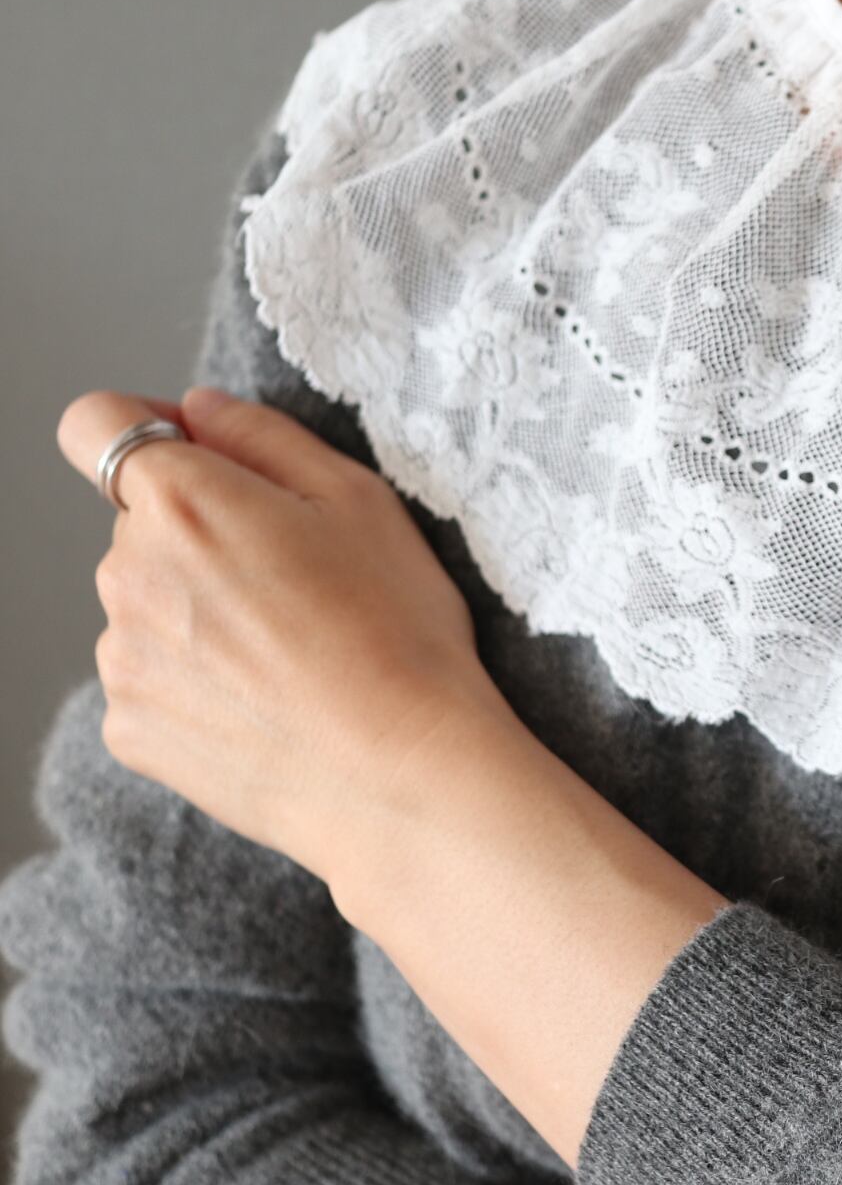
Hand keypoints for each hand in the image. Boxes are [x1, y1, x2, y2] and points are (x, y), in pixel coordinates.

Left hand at [55, 383, 514, 885]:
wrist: (401, 774)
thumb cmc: (397, 633)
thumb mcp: (361, 500)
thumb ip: (265, 436)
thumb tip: (200, 410)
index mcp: (182, 501)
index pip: (97, 423)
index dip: (151, 429)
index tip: (205, 459)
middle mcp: (126, 573)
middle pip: (140, 522)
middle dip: (202, 531)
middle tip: (299, 575)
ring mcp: (121, 658)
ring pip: (148, 601)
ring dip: (198, 608)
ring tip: (292, 649)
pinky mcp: (130, 730)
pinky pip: (153, 675)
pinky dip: (198, 678)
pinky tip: (269, 700)